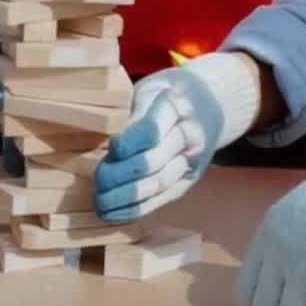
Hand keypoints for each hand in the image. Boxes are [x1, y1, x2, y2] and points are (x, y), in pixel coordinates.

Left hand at [93, 52, 263, 222]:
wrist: (209, 103)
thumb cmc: (167, 95)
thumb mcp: (150, 90)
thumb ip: (131, 113)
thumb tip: (103, 144)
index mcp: (176, 107)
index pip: (151, 131)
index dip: (128, 144)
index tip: (110, 150)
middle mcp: (189, 138)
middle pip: (153, 162)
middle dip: (120, 176)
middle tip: (97, 182)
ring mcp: (191, 162)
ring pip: (157, 185)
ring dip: (126, 198)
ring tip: (99, 204)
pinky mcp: (188, 181)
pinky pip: (162, 199)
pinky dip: (137, 209)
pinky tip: (114, 214)